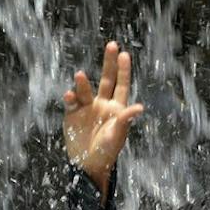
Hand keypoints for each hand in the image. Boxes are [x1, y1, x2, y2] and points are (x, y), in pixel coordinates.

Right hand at [62, 41, 145, 194]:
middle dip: (109, 63)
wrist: (87, 165)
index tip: (124, 54)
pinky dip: (70, 98)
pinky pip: (71, 102)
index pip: (121, 85)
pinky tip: (70, 96)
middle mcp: (101, 104)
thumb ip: (125, 120)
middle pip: (106, 79)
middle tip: (111, 45)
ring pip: (85, 90)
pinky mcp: (72, 114)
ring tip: (79, 76)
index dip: (123, 70)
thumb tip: (139, 107)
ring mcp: (86, 108)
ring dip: (82, 83)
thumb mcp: (117, 136)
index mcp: (116, 108)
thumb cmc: (107, 152)